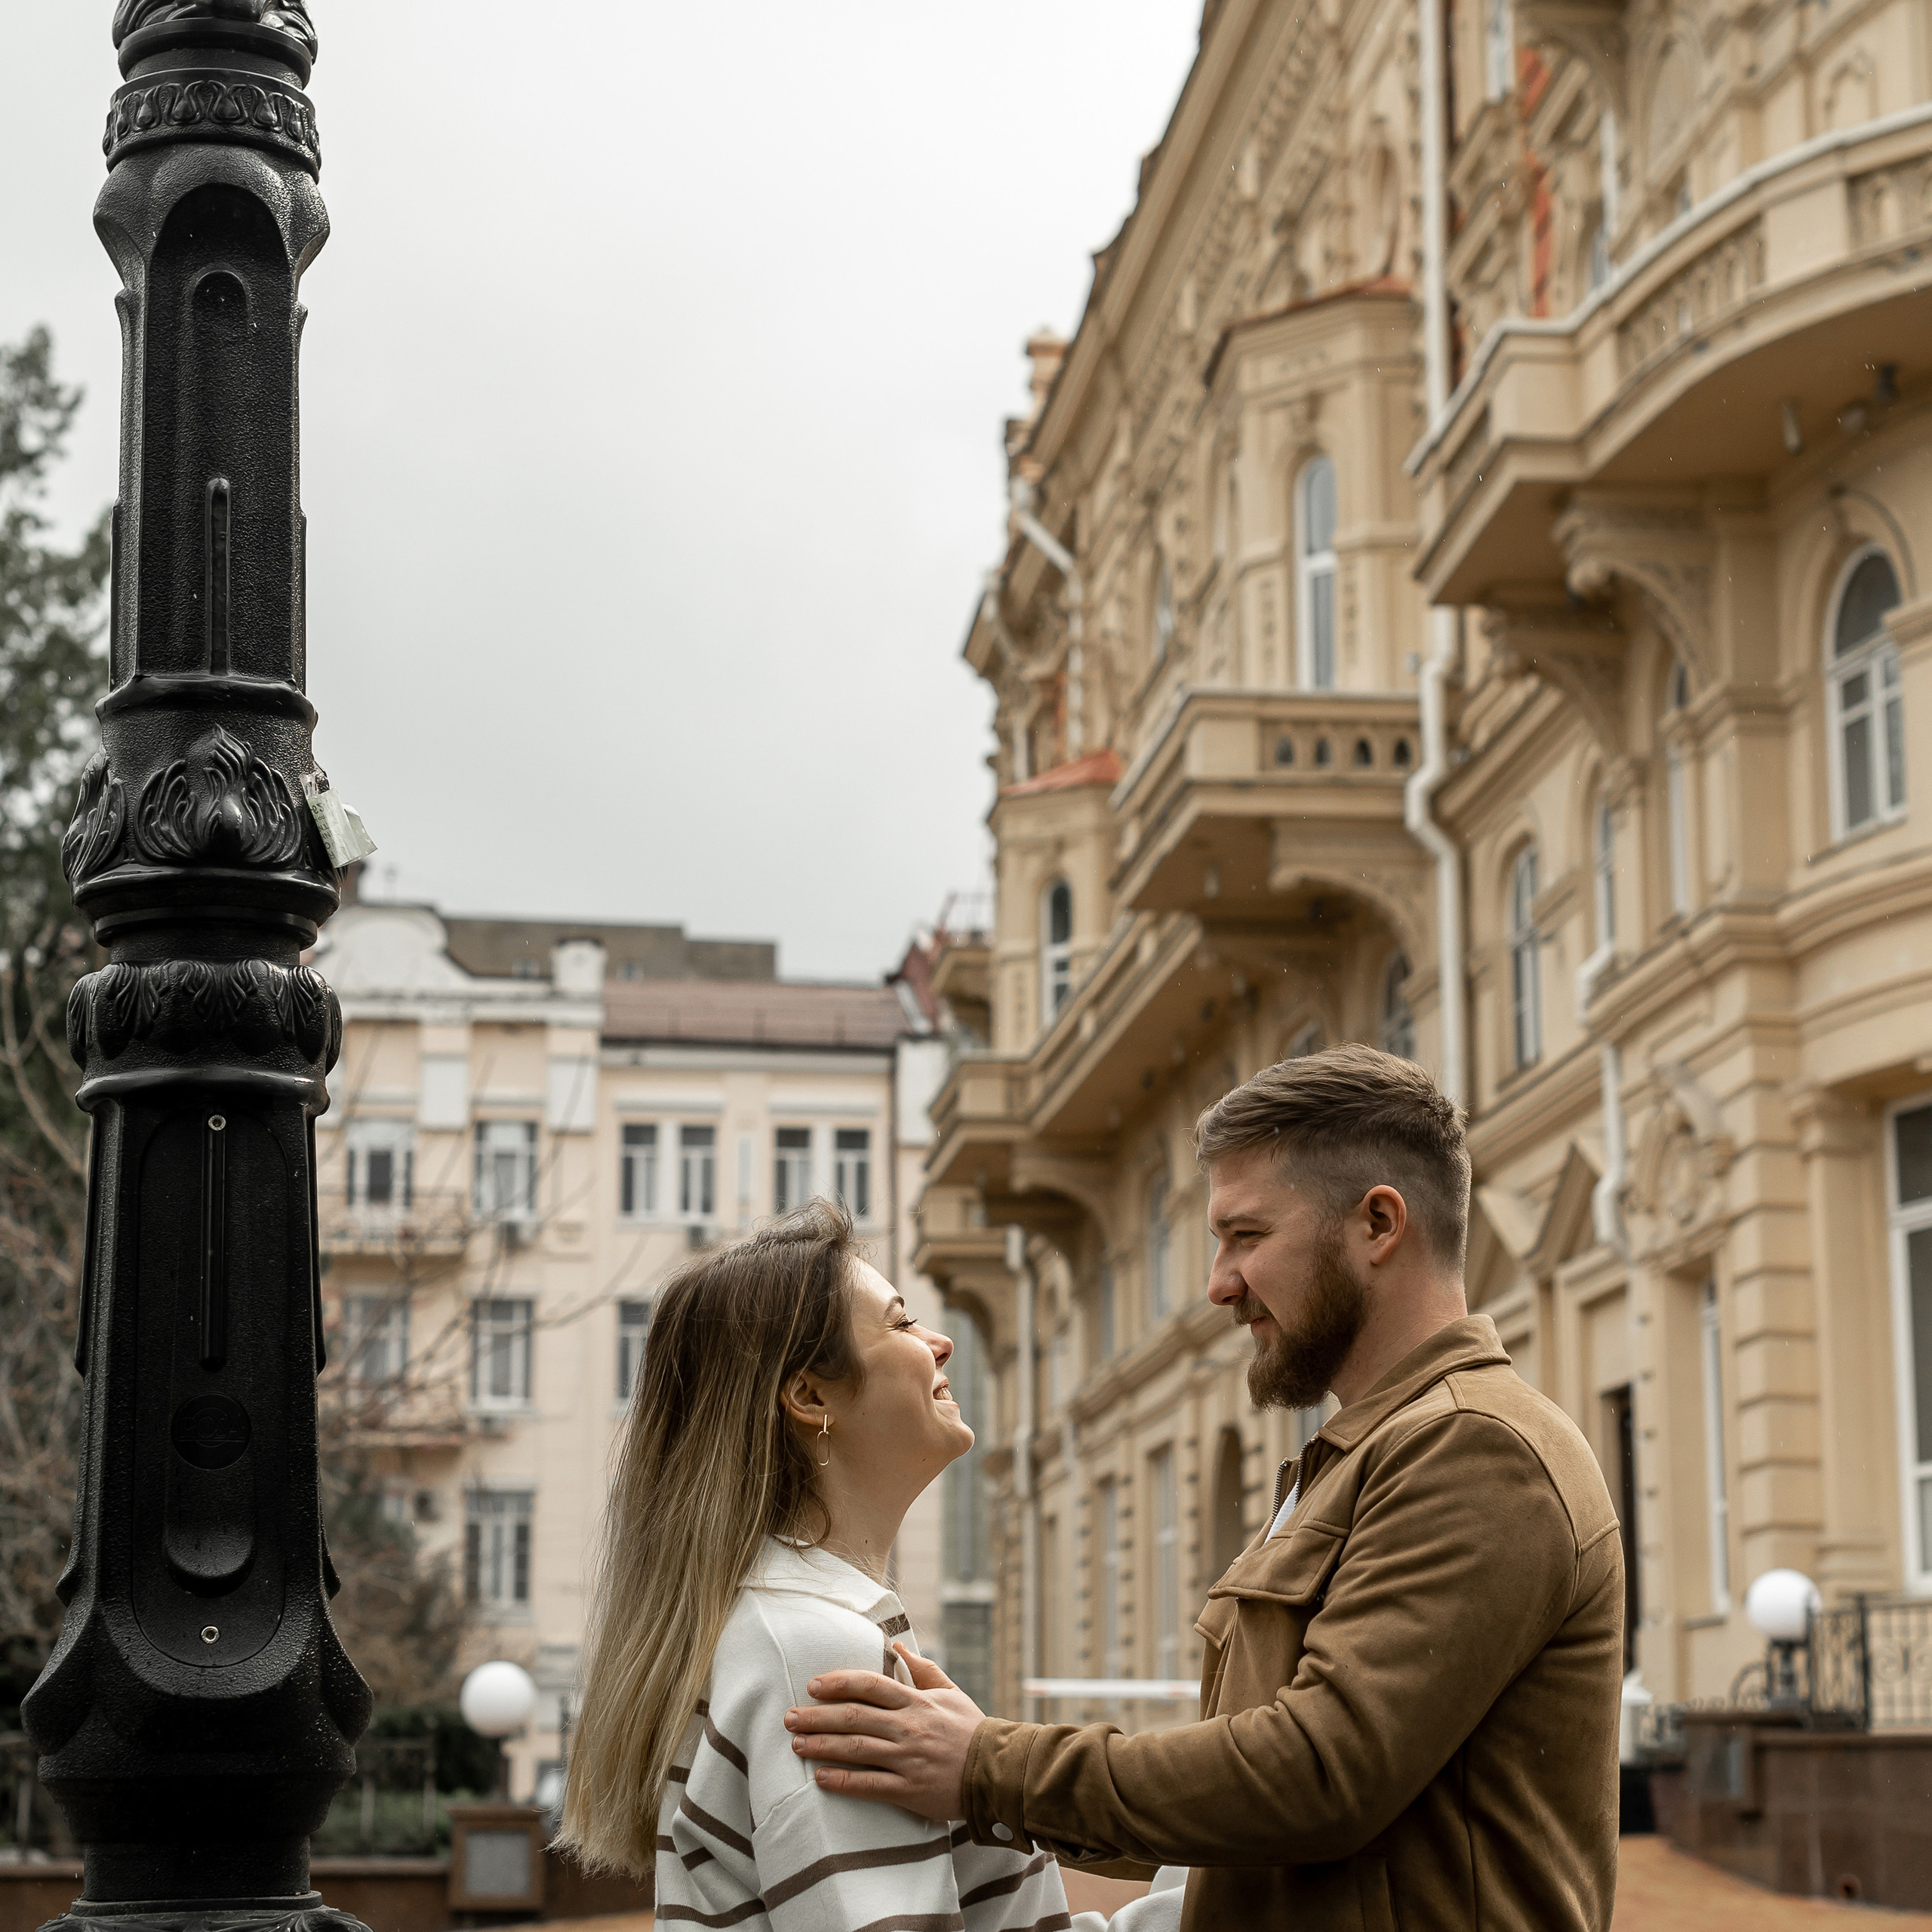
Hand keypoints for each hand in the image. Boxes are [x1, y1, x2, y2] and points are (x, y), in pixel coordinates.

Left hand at [784, 1645, 983, 1820]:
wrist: (997, 1772)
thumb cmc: (972, 1729)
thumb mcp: (950, 1692)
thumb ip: (923, 1668)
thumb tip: (897, 1645)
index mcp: (916, 1701)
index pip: (870, 1685)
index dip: (838, 1683)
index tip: (813, 1685)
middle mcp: (908, 1727)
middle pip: (854, 1717)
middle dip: (817, 1717)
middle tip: (788, 1718)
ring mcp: (908, 1759)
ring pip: (857, 1749)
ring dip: (822, 1746)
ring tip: (796, 1745)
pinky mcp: (909, 1790)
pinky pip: (870, 1785)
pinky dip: (843, 1781)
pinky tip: (820, 1778)